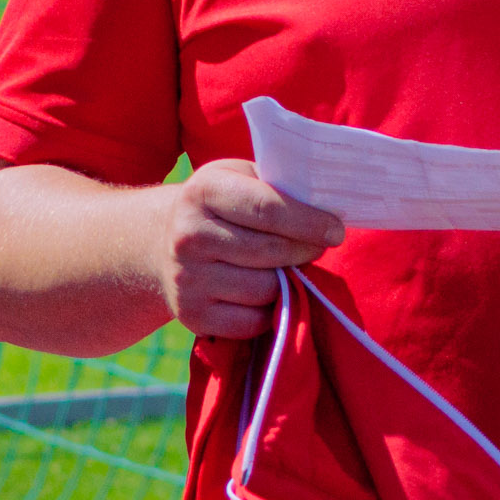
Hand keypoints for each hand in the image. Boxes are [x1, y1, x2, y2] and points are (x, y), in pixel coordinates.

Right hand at [153, 159, 344, 339]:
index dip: (309, 222)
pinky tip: (266, 292)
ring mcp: (187, 278)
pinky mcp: (192, 315)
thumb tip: (327, 208)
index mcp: (204, 191)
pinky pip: (252, 322)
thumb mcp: (239, 178)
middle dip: (306, 251)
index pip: (268, 209)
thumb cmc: (220, 206)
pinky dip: (270, 311)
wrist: (163, 243)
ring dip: (287, 281)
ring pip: (264, 289)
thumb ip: (277, 186)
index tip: (336, 231)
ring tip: (287, 267)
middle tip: (318, 247)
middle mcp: (189, 235)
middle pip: (271, 252)